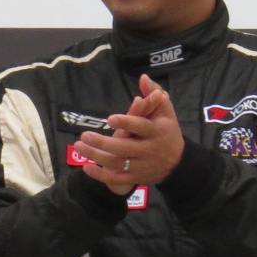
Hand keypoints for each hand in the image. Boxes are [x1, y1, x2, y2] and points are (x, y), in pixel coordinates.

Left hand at [76, 75, 184, 191]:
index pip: (142, 127)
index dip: (127, 123)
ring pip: (117, 163)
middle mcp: (150, 150)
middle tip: (84, 135)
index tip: (110, 119)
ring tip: (79, 146)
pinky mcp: (137, 177)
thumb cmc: (167, 131)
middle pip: (124, 148)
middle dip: (103, 143)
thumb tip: (143, 77)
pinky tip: (86, 167)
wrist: (178, 163)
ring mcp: (142, 166)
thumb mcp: (166, 112)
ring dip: (96, 156)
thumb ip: (154, 94)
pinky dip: (101, 176)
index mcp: (157, 131)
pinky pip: (117, 179)